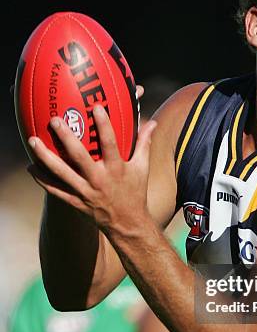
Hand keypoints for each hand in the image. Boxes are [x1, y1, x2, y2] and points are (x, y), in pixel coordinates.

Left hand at [27, 101, 155, 236]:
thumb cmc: (135, 192)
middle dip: (66, 137)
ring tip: (33, 141)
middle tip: (55, 120)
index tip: (96, 107)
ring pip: (62, 173)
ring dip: (45, 157)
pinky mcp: (76, 202)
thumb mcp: (142, 168)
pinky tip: (31, 167)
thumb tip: (151, 122)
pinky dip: (42, 179)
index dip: (104, 125)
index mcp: (117, 169)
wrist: (128, 224)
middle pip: (80, 156)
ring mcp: (86, 192)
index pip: (110, 144)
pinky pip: (55, 190)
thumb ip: (143, 143)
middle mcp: (100, 180)